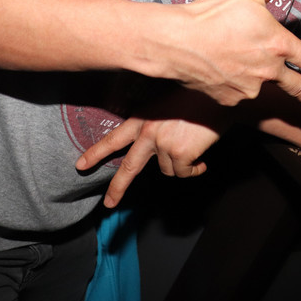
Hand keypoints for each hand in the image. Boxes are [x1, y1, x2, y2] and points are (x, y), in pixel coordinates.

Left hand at [76, 91, 228, 207]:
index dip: (96, 153)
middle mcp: (148, 132)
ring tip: (194, 148)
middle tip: (109, 204)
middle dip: (118, 188)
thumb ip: (157, 127)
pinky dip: (194, 170)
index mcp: (143, 118)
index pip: (114, 138)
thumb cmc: (198, 99)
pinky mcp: (180, 154)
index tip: (80, 165)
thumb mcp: (168, 107)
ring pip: (168, 170)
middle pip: (129, 167)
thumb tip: (159, 152)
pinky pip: (184, 173)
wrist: (220, 96)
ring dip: (181, 165)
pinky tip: (202, 159)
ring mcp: (163, 145)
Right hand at [166, 0, 300, 113]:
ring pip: (264, 87)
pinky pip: (240, 93)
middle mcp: (268, 71)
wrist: (174, 42)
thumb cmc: (210, 14)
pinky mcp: (230, 101)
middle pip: (299, 90)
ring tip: (245, 66)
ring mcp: (249, 89)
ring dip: (263, 82)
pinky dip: (238, 85)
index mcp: (279, 45)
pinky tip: (224, 70)